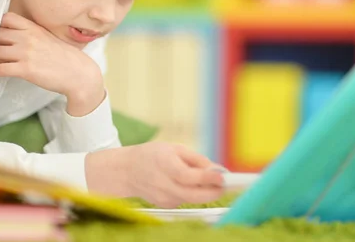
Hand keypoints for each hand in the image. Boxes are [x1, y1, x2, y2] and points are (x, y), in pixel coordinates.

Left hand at [0, 13, 104, 111]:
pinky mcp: (25, 69)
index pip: (7, 18)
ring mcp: (26, 53)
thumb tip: (13, 36)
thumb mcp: (48, 37)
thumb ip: (31, 33)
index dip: (0, 26)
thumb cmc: (65, 57)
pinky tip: (0, 73)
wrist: (78, 73)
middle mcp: (28, 38)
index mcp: (34, 28)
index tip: (1, 35)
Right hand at [86, 142, 224, 207]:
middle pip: (193, 194)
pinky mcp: (165, 204)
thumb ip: (196, 159)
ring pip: (192, 199)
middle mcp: (163, 184)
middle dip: (214, 192)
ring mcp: (163, 197)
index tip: (223, 177)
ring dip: (206, 192)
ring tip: (213, 182)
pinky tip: (191, 184)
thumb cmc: (152, 155)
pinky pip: (185, 199)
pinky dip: (193, 193)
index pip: (189, 176)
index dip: (208, 178)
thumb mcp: (174, 148)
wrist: (127, 171)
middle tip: (227, 186)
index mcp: (165, 165)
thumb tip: (217, 169)